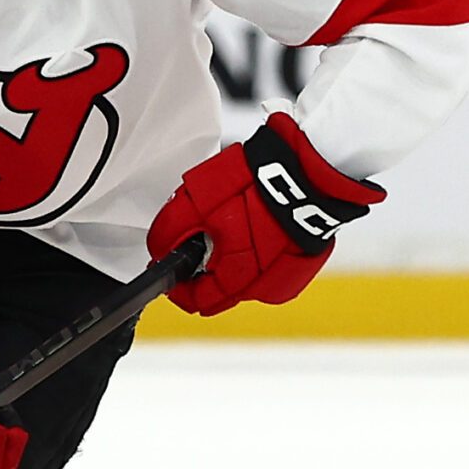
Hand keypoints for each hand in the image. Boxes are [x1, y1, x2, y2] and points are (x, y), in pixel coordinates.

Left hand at [147, 111, 384, 315]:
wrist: (310, 168)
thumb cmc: (259, 184)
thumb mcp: (196, 203)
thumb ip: (169, 232)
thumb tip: (158, 250)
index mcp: (236, 278)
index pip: (196, 300)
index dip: (177, 283)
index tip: (169, 265)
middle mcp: (264, 285)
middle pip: (220, 287)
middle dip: (206, 263)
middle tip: (204, 230)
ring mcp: (287, 273)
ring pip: (245, 274)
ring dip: (233, 254)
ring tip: (234, 217)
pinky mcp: (302, 258)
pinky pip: (270, 261)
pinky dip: (259, 246)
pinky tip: (257, 220)